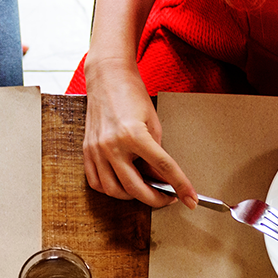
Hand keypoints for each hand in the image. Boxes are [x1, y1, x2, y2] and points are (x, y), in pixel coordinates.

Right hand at [81, 57, 194, 208]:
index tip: (190, 199)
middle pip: (135, 188)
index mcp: (134, 135)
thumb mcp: (153, 123)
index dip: (180, 185)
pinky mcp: (87, 151)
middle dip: (155, 199)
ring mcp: (96, 150)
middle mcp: (112, 145)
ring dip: (131, 197)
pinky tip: (122, 185)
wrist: (107, 78)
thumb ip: (156, 153)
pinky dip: (110, 190)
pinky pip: (96, 182)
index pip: (162, 168)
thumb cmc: (132, 95)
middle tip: (166, 198)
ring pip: (113, 191)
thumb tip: (161, 178)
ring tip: (144, 190)